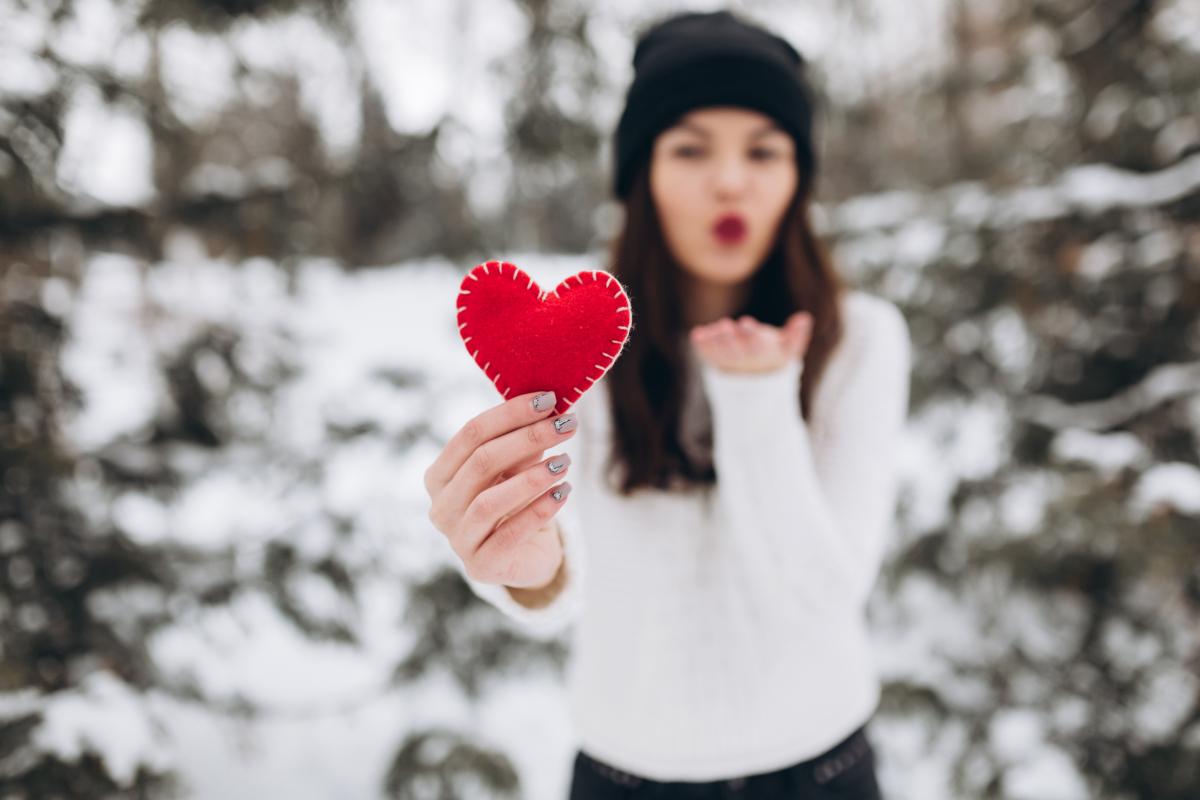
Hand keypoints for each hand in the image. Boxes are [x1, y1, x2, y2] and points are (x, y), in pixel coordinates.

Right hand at [423, 390, 576, 589]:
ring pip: (489, 501)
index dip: (509, 414)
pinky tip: (564, 492)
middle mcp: (440, 507)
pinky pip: (510, 534)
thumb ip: (523, 443)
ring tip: (565, 461)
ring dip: (531, 478)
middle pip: (480, 462)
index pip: (470, 434)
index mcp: (440, 476)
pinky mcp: (481, 566)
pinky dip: (539, 510)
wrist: (527, 557)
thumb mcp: (518, 469)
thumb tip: (546, 407)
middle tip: (565, 424)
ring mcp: (457, 540)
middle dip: (527, 438)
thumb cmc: (517, 504)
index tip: (548, 399)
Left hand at [689, 311, 813, 373]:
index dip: (751, 334)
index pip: (757, 345)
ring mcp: (729, 361)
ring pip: (721, 353)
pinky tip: (696, 335)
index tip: (745, 323)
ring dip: (715, 342)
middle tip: (725, 325)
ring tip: (713, 328)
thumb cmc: (774, 352)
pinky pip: (707, 355)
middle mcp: (744, 359)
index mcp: (762, 353)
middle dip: (730, 338)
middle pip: (736, 351)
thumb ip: (797, 334)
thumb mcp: (790, 346)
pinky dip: (702, 346)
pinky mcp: (716, 360)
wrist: (756, 377)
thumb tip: (804, 318)